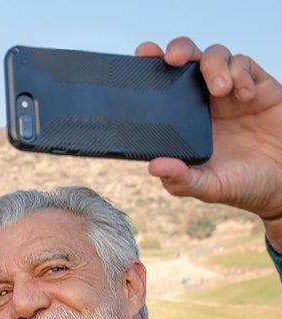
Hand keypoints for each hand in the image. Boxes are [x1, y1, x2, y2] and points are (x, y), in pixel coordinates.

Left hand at [136, 37, 281, 247]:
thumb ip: (181, 179)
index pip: (163, 85)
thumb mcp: (208, 186)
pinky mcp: (259, 87)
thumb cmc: (241, 184)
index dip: (152, 66)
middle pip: (188, 58)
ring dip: (214, 65)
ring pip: (215, 56)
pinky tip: (244, 94)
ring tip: (221, 90)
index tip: (142, 55)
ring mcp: (232, 92)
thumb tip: (154, 166)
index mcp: (184, 119)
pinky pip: (245, 65)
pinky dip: (241, 73)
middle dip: (180, 49)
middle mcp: (204, 100)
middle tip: (175, 59)